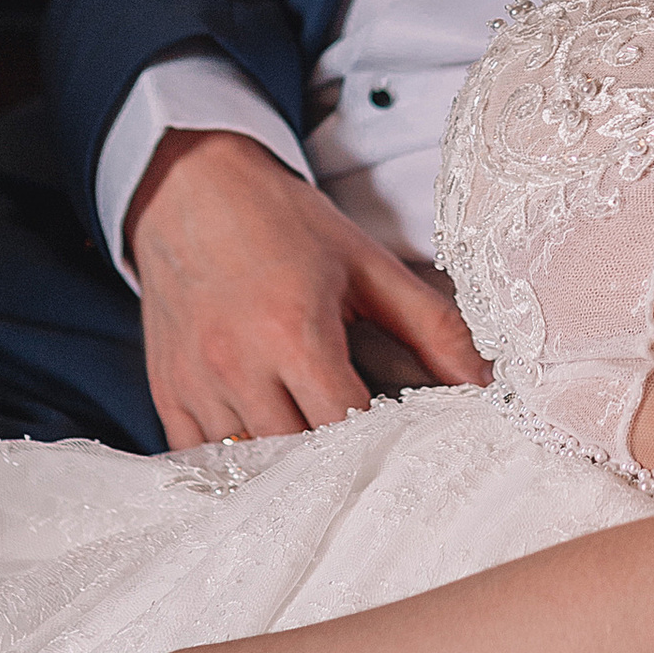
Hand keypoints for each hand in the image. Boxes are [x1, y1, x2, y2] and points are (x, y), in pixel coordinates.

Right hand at [125, 129, 486, 445]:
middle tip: (367, 457)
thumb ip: (430, 326)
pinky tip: (266, 443)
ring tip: (317, 450)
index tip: (403, 443)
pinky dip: (238, 460)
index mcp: (295, 331)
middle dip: (336, 462)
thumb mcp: (366, 264)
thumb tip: (485, 383)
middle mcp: (238, 365)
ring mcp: (197, 383)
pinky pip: (203, 458)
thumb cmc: (284, 223)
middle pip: (298, 457)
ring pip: (251, 464)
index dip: (380, 443)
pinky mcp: (168, 392)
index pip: (346, 427)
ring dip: (287, 466)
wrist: (190, 186)